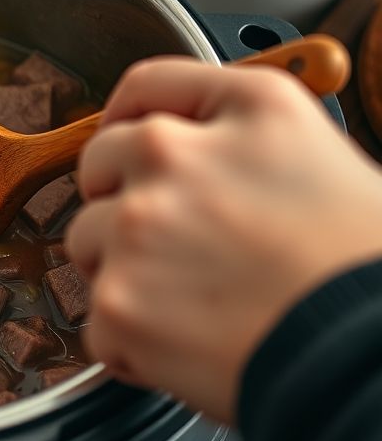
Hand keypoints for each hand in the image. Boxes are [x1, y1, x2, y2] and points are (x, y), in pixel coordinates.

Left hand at [66, 58, 381, 423]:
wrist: (369, 356)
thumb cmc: (362, 270)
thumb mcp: (321, 158)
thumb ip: (242, 140)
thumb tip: (194, 152)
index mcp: (247, 108)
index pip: (147, 84)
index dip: (129, 116)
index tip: (126, 136)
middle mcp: (178, 155)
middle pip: (100, 160)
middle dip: (119, 197)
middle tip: (166, 239)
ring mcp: (138, 226)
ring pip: (87, 238)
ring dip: (120, 269)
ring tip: (189, 301)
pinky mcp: (118, 299)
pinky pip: (97, 318)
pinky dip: (128, 341)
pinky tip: (184, 343)